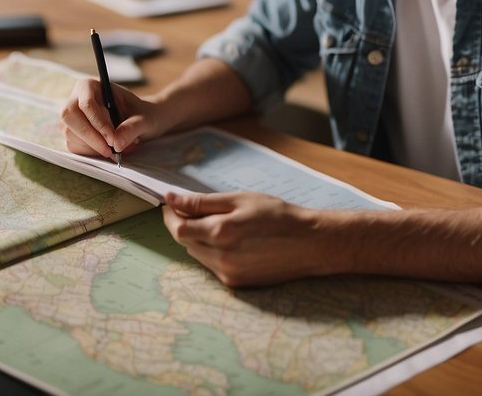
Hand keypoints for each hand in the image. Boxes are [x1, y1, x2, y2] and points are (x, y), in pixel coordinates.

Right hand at [60, 78, 164, 159]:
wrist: (140, 122)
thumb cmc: (142, 114)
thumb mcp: (144, 118)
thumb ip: (132, 127)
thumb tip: (116, 143)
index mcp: (91, 86)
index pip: (87, 104)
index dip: (98, 123)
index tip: (112, 139)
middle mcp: (76, 99)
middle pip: (70, 118)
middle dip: (91, 137)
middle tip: (111, 151)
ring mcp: (72, 116)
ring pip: (70, 134)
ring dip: (93, 147)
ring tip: (118, 149)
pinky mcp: (72, 132)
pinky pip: (74, 145)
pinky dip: (91, 152)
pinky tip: (108, 150)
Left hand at [162, 191, 324, 286]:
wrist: (310, 243)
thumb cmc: (278, 215)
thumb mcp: (239, 200)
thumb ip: (202, 202)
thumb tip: (171, 198)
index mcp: (220, 233)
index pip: (178, 228)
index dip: (171, 215)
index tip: (172, 203)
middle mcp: (220, 257)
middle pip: (186, 241)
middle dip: (185, 224)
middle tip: (195, 209)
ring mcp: (228, 274)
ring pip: (198, 254)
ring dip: (198, 238)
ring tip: (220, 224)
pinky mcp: (236, 283)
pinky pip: (212, 265)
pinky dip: (212, 251)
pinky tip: (232, 241)